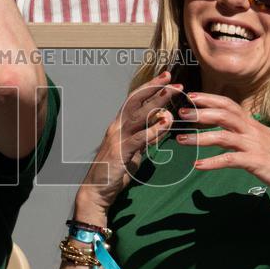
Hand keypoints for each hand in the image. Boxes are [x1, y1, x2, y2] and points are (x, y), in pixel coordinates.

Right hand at [74, 71, 183, 221]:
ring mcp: (117, 138)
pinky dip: (153, 129)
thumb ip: (148, 138)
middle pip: (136, 102)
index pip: (135, 101)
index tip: (166, 78)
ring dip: (156, 103)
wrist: (97, 190)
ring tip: (172, 93)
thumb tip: (163, 125)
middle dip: (154, 88)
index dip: (150, 88)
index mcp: (119, 125)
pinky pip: (138, 138)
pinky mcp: (120, 152)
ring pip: (138, 115)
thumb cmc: (115, 171)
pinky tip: (165, 123)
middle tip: (171, 78)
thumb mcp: (135, 151)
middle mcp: (116, 127)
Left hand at [175, 92, 269, 204]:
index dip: (210, 99)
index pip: (229, 105)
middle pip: (224, 114)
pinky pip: (229, 160)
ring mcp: (254, 145)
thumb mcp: (264, 141)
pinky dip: (212, 162)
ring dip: (200, 137)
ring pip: (223, 136)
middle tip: (181, 113)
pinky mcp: (255, 161)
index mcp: (254, 124)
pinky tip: (198, 166)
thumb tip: (228, 131)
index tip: (191, 97)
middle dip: (201, 112)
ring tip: (181, 140)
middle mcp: (253, 130)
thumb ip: (246, 134)